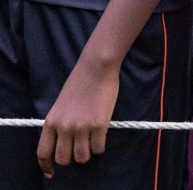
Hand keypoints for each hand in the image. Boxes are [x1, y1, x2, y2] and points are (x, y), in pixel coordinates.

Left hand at [37, 54, 118, 176]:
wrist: (96, 68)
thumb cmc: (79, 83)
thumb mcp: (60, 106)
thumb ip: (59, 124)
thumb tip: (64, 143)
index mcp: (51, 122)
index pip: (43, 152)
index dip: (46, 166)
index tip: (51, 172)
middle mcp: (64, 127)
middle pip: (64, 159)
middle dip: (72, 158)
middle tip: (79, 149)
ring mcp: (81, 127)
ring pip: (82, 157)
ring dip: (87, 153)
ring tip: (92, 143)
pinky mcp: (99, 125)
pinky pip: (99, 148)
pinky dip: (100, 146)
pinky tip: (101, 136)